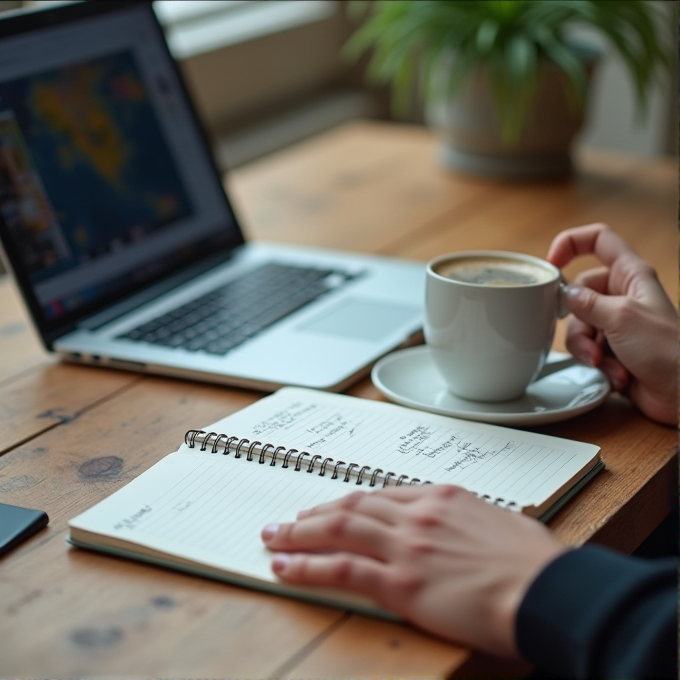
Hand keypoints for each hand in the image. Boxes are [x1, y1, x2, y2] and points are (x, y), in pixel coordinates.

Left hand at [261, 485, 565, 657]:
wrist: (550, 592)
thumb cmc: (537, 564)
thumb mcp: (502, 525)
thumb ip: (469, 522)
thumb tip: (462, 531)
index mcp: (443, 497)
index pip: (381, 494)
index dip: (348, 501)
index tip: (330, 508)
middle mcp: (418, 514)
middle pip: (352, 505)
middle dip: (315, 512)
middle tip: (289, 520)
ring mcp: (407, 546)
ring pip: (338, 529)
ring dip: (300, 533)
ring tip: (275, 538)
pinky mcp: (402, 582)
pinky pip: (343, 568)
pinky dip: (309, 566)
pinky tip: (286, 568)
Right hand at [547, 223, 676, 425]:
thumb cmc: (667, 350)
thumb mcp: (622, 317)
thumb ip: (587, 302)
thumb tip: (565, 295)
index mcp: (631, 275)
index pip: (599, 240)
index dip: (571, 243)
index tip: (551, 263)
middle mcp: (622, 295)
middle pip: (578, 293)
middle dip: (577, 322)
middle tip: (590, 341)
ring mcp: (616, 323)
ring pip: (578, 325)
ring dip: (587, 348)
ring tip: (603, 362)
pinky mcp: (612, 348)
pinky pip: (587, 348)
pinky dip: (596, 363)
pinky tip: (615, 374)